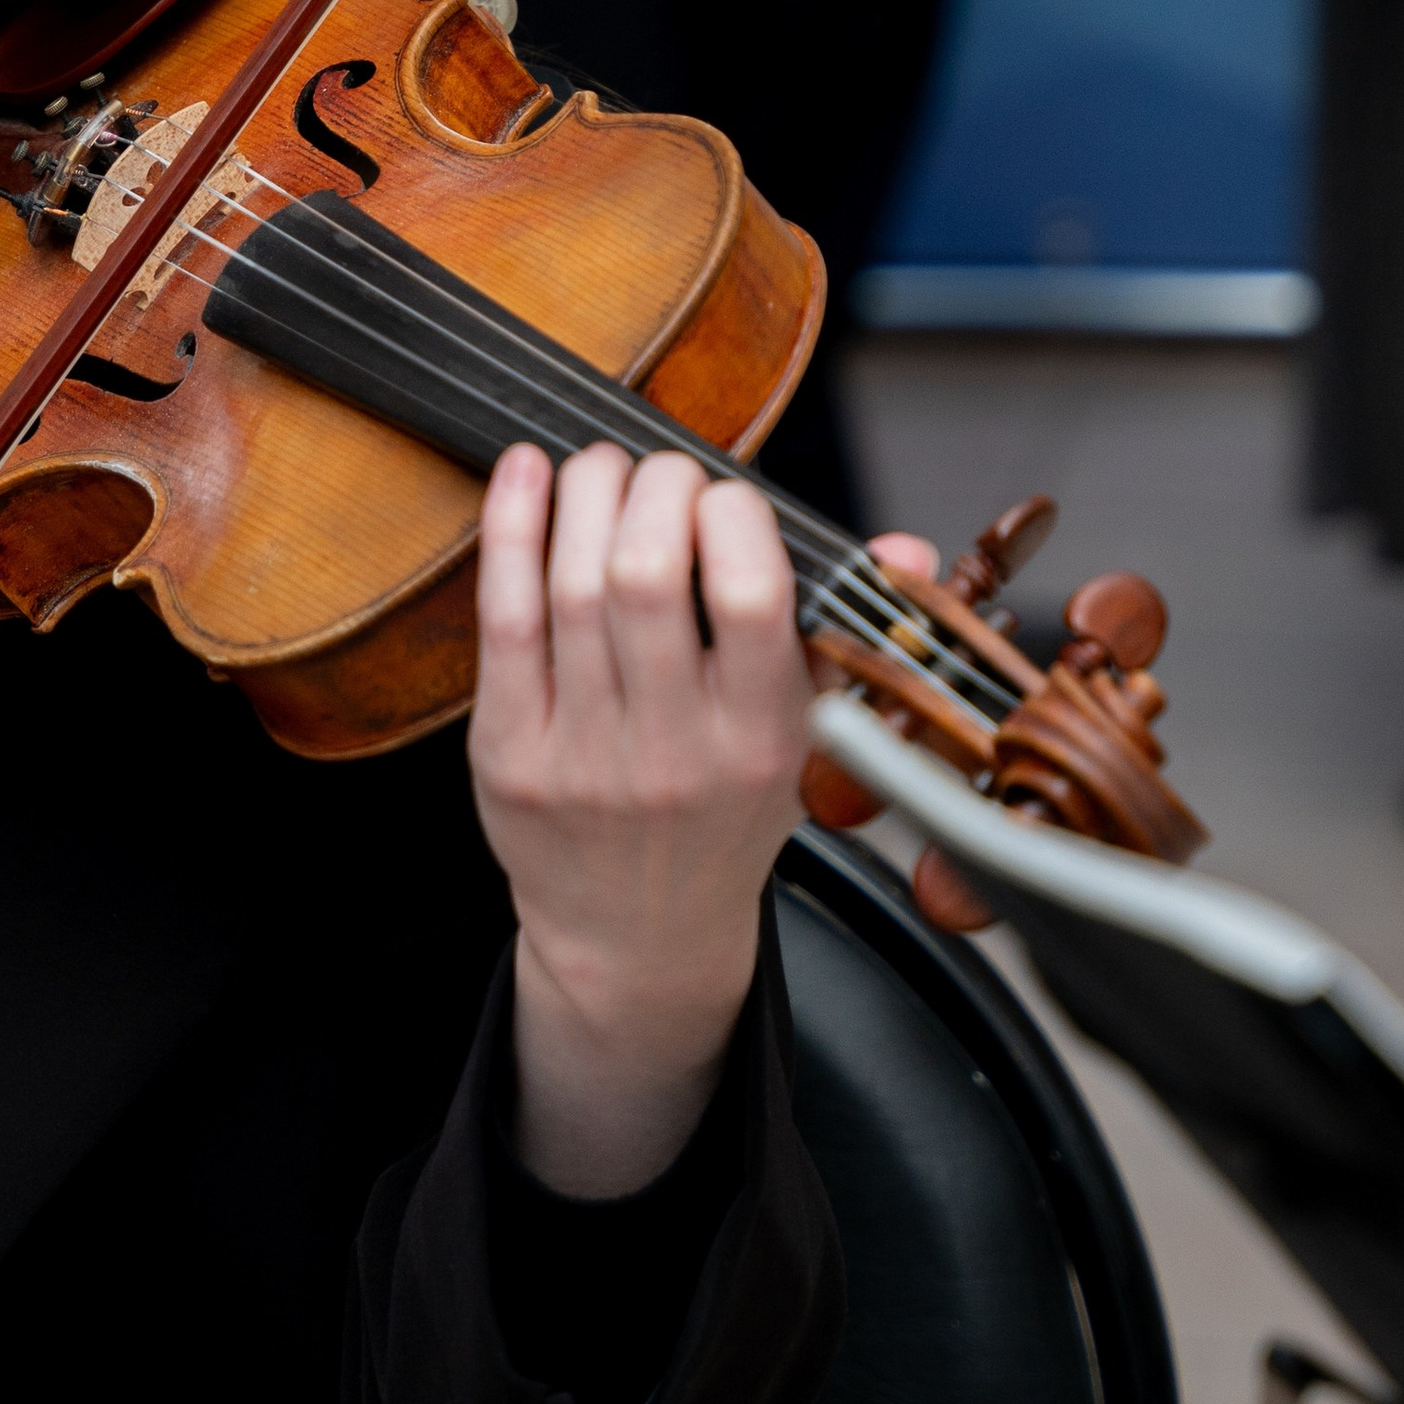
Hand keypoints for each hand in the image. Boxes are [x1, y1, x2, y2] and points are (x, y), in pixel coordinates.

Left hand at [472, 444, 808, 1197]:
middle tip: (659, 472)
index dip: (732, 512)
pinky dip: (509, 529)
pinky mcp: (508, 751)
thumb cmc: (725, 817)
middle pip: (645, 571)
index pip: (751, 594)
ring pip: (571, 583)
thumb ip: (845, 634)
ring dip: (584, 494)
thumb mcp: (806, 742)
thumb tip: (903, 548)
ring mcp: (583, 752)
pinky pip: (500, 617)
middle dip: (652, 487)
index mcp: (761, 739)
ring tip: (600, 467)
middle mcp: (673, 748)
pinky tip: (523, 476)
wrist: (636, 936)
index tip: (725, 495)